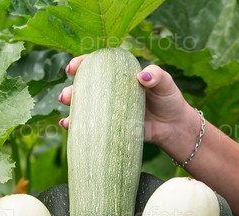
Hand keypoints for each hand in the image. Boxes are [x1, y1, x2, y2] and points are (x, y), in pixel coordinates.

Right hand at [59, 55, 197, 147]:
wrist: (173, 127)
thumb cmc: (169, 99)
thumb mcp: (165, 83)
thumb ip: (156, 75)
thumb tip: (141, 77)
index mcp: (119, 77)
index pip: (97, 67)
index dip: (81, 64)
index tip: (73, 67)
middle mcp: (109, 93)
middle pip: (84, 89)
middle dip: (70, 91)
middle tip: (66, 96)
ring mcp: (108, 111)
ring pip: (83, 108)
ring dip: (71, 111)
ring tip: (66, 116)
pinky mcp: (109, 128)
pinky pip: (90, 127)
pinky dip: (76, 127)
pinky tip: (68, 127)